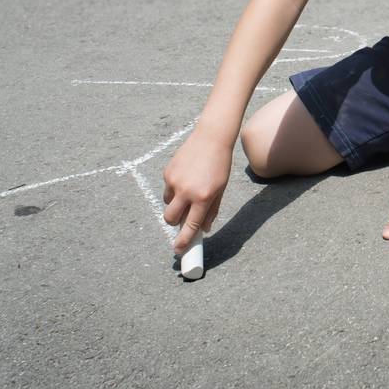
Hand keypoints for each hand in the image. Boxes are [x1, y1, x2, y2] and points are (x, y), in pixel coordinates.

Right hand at [161, 126, 232, 254]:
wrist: (211, 138)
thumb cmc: (220, 165)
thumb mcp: (221, 189)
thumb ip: (212, 210)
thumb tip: (205, 229)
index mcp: (203, 197)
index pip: (191, 226)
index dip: (184, 241)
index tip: (179, 250)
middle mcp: (187, 191)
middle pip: (170, 219)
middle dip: (174, 223)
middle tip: (182, 219)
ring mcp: (175, 182)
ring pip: (168, 204)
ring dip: (175, 204)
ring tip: (189, 189)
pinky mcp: (167, 172)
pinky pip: (168, 189)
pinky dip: (175, 189)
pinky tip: (187, 176)